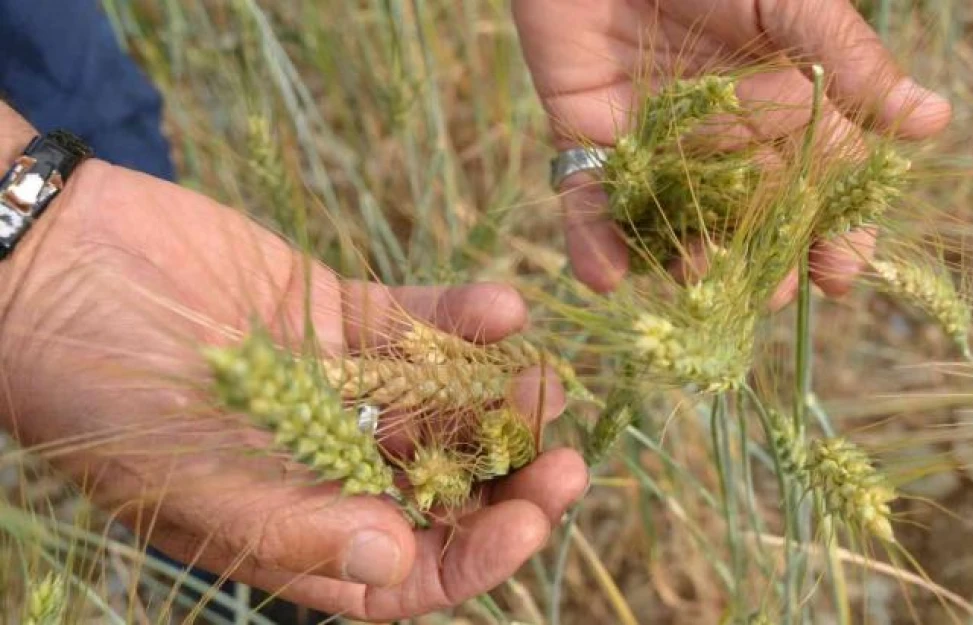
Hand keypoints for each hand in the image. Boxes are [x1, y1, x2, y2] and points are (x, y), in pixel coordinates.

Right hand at [0, 148, 586, 617]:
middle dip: (510, 478)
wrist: (53, 269)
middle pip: (444, 489)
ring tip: (548, 382)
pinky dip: (461, 318)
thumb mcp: (186, 479)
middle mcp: (329, 465)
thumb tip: (395, 564)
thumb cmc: (97, 395)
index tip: (531, 521)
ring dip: (500, 397)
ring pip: (444, 405)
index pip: (407, 569)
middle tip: (568, 458)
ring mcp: (340, 389)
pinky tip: (503, 309)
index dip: (476, 556)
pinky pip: (416, 324)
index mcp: (295, 527)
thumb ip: (291, 528)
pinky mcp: (340, 315)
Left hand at [513, 0, 951, 297]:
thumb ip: (848, 61)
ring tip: (699, 287)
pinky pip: (590, 203)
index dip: (832, 232)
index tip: (842, 273)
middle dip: (761, 264)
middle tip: (769, 295)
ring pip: (674, 222)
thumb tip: (934, 119)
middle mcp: (721, 138)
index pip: (817, 187)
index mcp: (780, 109)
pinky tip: (606, 277)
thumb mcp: (789, 3)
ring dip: (684, 263)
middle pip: (748, 220)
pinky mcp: (589, 142)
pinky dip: (592, 242)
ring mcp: (655, 145)